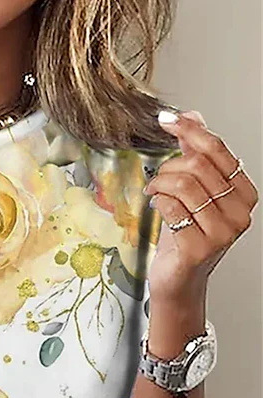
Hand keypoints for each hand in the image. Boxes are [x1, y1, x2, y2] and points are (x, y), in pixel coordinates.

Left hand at [143, 109, 258, 305]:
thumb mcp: (193, 193)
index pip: (218, 151)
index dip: (191, 131)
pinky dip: (157, 202)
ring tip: (153, 193)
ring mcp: (222, 232)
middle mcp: (239, 213)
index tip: (168, 120)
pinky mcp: (200, 248)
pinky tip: (155, 206)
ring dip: (160, 184)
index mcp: (243, 194)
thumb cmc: (186, 238)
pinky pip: (172, 208)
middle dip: (169, 167)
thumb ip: (194, 156)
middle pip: (199, 166)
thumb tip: (193, 117)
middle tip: (158, 178)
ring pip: (184, 185)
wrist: (179, 281)